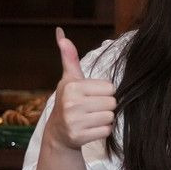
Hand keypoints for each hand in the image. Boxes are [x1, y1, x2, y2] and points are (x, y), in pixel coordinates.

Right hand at [44, 28, 116, 151]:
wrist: (58, 132)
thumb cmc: (68, 101)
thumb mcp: (69, 79)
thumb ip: (69, 58)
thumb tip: (61, 33)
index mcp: (72, 87)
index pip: (110, 87)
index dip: (104, 92)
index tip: (90, 95)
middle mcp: (72, 103)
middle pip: (112, 102)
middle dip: (105, 105)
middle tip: (91, 108)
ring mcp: (75, 122)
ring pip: (110, 117)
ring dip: (104, 118)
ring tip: (90, 117)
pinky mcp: (80, 137)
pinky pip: (107, 130)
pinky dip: (102, 130)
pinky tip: (90, 128)